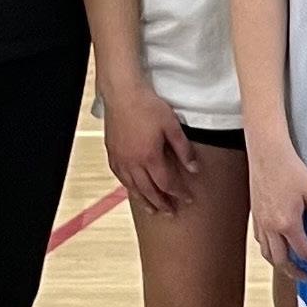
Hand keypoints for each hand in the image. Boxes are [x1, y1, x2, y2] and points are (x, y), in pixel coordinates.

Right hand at [102, 80, 199, 213]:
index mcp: (149, 157)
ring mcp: (120, 159)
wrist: (122, 93)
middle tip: (171, 213)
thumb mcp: (172, 127)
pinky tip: (133, 189)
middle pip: (148, 190)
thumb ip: (184, 150)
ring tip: (153, 209)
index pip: (166, 184)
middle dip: (161, 204)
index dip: (178, 194)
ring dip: (144, 200)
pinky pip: (120, 177)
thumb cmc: (148, 106)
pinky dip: (128, 187)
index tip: (187, 200)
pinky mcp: (111, 152)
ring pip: (132, 187)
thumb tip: (195, 169)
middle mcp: (132, 162)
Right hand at [248, 141, 306, 272]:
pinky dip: (269, 250)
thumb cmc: (291, 169)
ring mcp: (260, 222)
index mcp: (287, 224)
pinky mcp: (254, 215)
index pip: (304, 252)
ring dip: (280, 264)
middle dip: (295, 273)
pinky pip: (260, 241)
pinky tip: (277, 246)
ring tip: (293, 267)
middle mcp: (270, 227)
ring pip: (267, 253)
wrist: (266, 153)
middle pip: (281, 261)